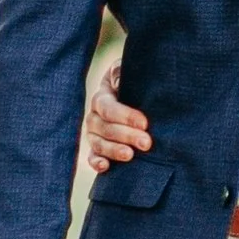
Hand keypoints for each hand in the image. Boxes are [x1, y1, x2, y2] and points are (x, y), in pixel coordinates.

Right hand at [85, 60, 153, 174]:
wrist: (138, 97)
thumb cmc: (136, 83)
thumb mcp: (130, 72)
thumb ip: (122, 73)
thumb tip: (119, 82)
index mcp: (102, 97)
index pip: (108, 107)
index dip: (125, 116)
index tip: (145, 123)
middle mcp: (94, 116)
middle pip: (104, 127)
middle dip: (126, 135)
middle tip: (146, 143)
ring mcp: (94, 134)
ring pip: (98, 143)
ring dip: (113, 150)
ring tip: (130, 155)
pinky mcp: (97, 149)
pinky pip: (92, 156)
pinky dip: (96, 162)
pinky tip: (105, 167)